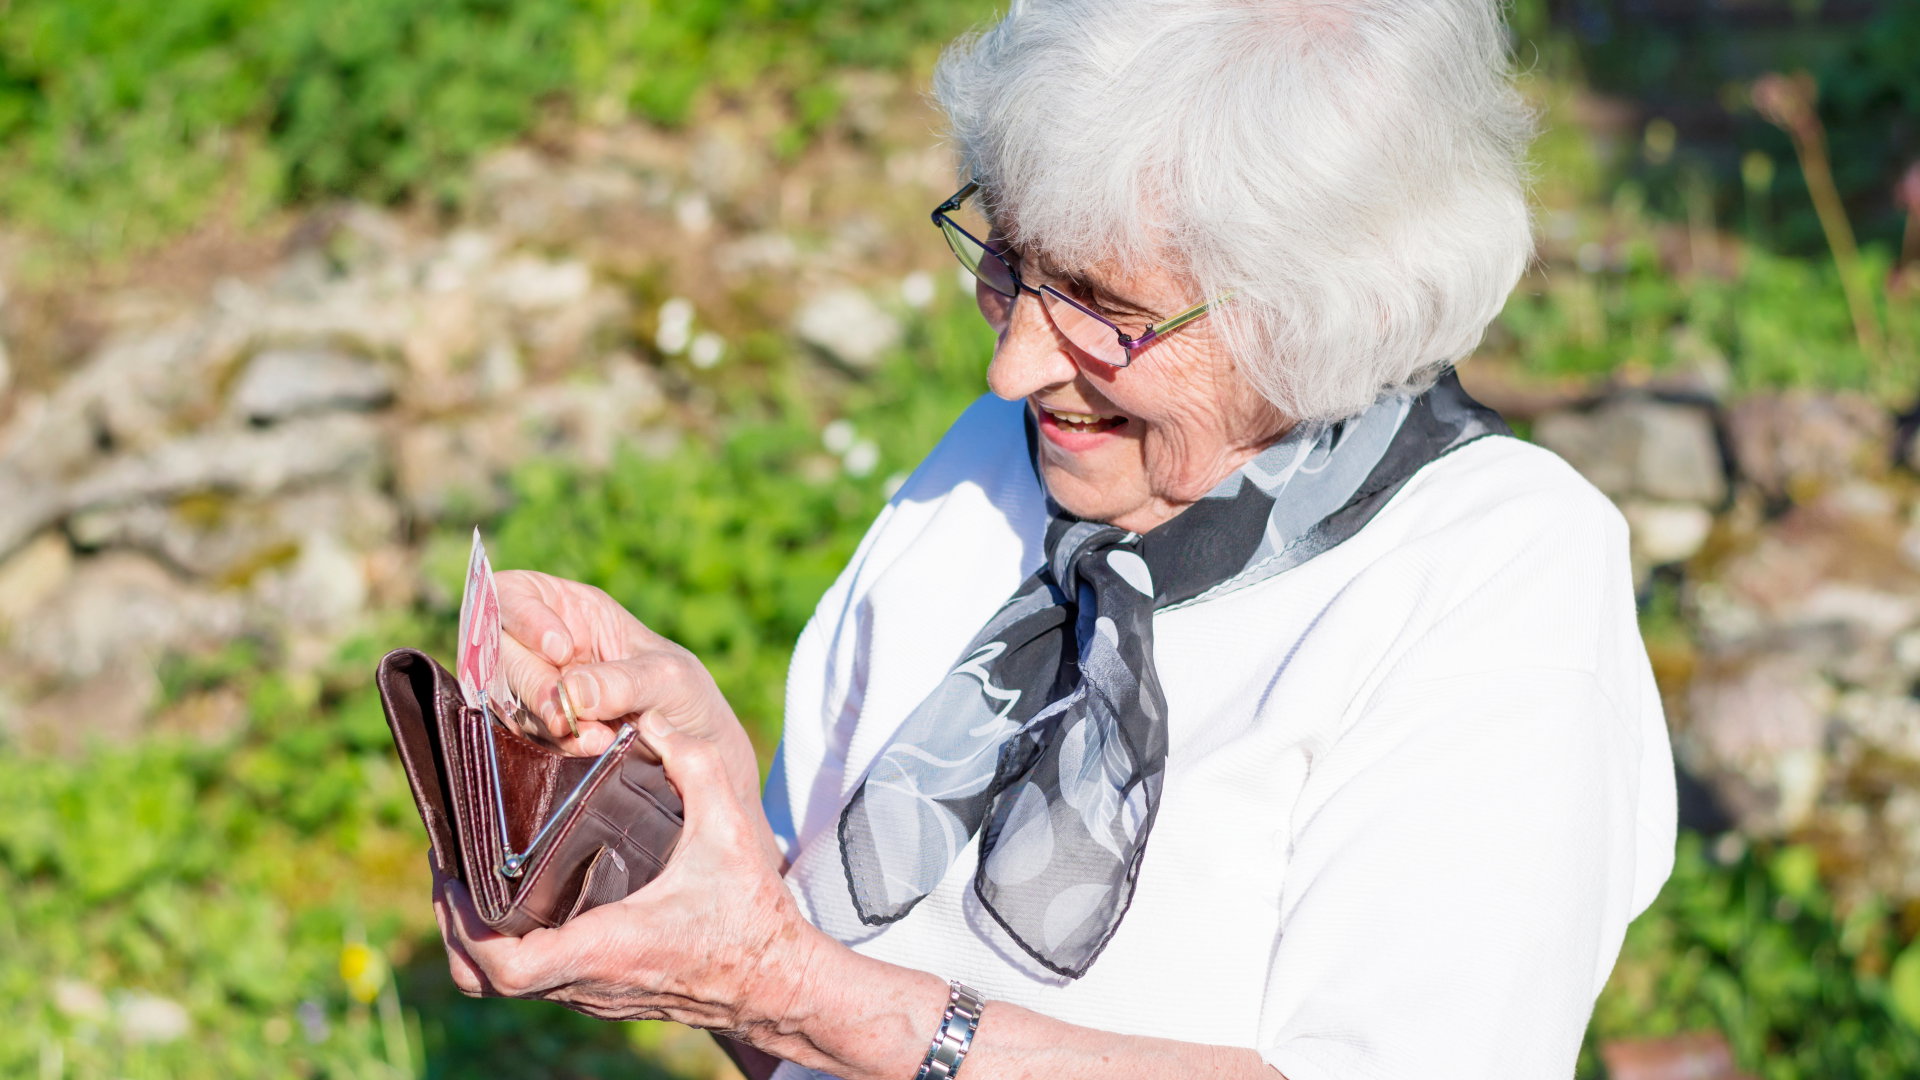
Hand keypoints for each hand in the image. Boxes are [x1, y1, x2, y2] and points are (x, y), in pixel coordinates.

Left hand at [433, 716, 825, 1050]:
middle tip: (449, 870)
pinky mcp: (601, 993)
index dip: (466, 930)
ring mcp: (591, 994)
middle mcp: (587, 980)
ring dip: (475, 939)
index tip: (455, 880)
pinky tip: (519, 900)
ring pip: (501, 985)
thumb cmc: (752, 916)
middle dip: (453, 927)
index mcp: (606, 946)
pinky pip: (531, 981)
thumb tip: (653, 720)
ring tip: (471, 881)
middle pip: (482, 979)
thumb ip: (695, 767)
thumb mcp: (730, 832)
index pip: (507, 967)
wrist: (778, 984)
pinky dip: (507, 947)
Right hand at [495, 570, 759, 805]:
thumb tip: (573, 693)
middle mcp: (542, 645)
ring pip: (504, 697)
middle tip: (567, 715)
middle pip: (499, 651)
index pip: (513, 595)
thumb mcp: (666, 676)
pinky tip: (590, 748)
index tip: (560, 650)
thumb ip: (623, 681)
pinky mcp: (537, 728)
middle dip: (532, 684)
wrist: (695, 748)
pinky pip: (523, 734)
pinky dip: (554, 744)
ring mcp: (535, 687)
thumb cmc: (683, 692)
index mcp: (569, 609)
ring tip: (597, 737)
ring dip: (545, 721)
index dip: (523, 617)